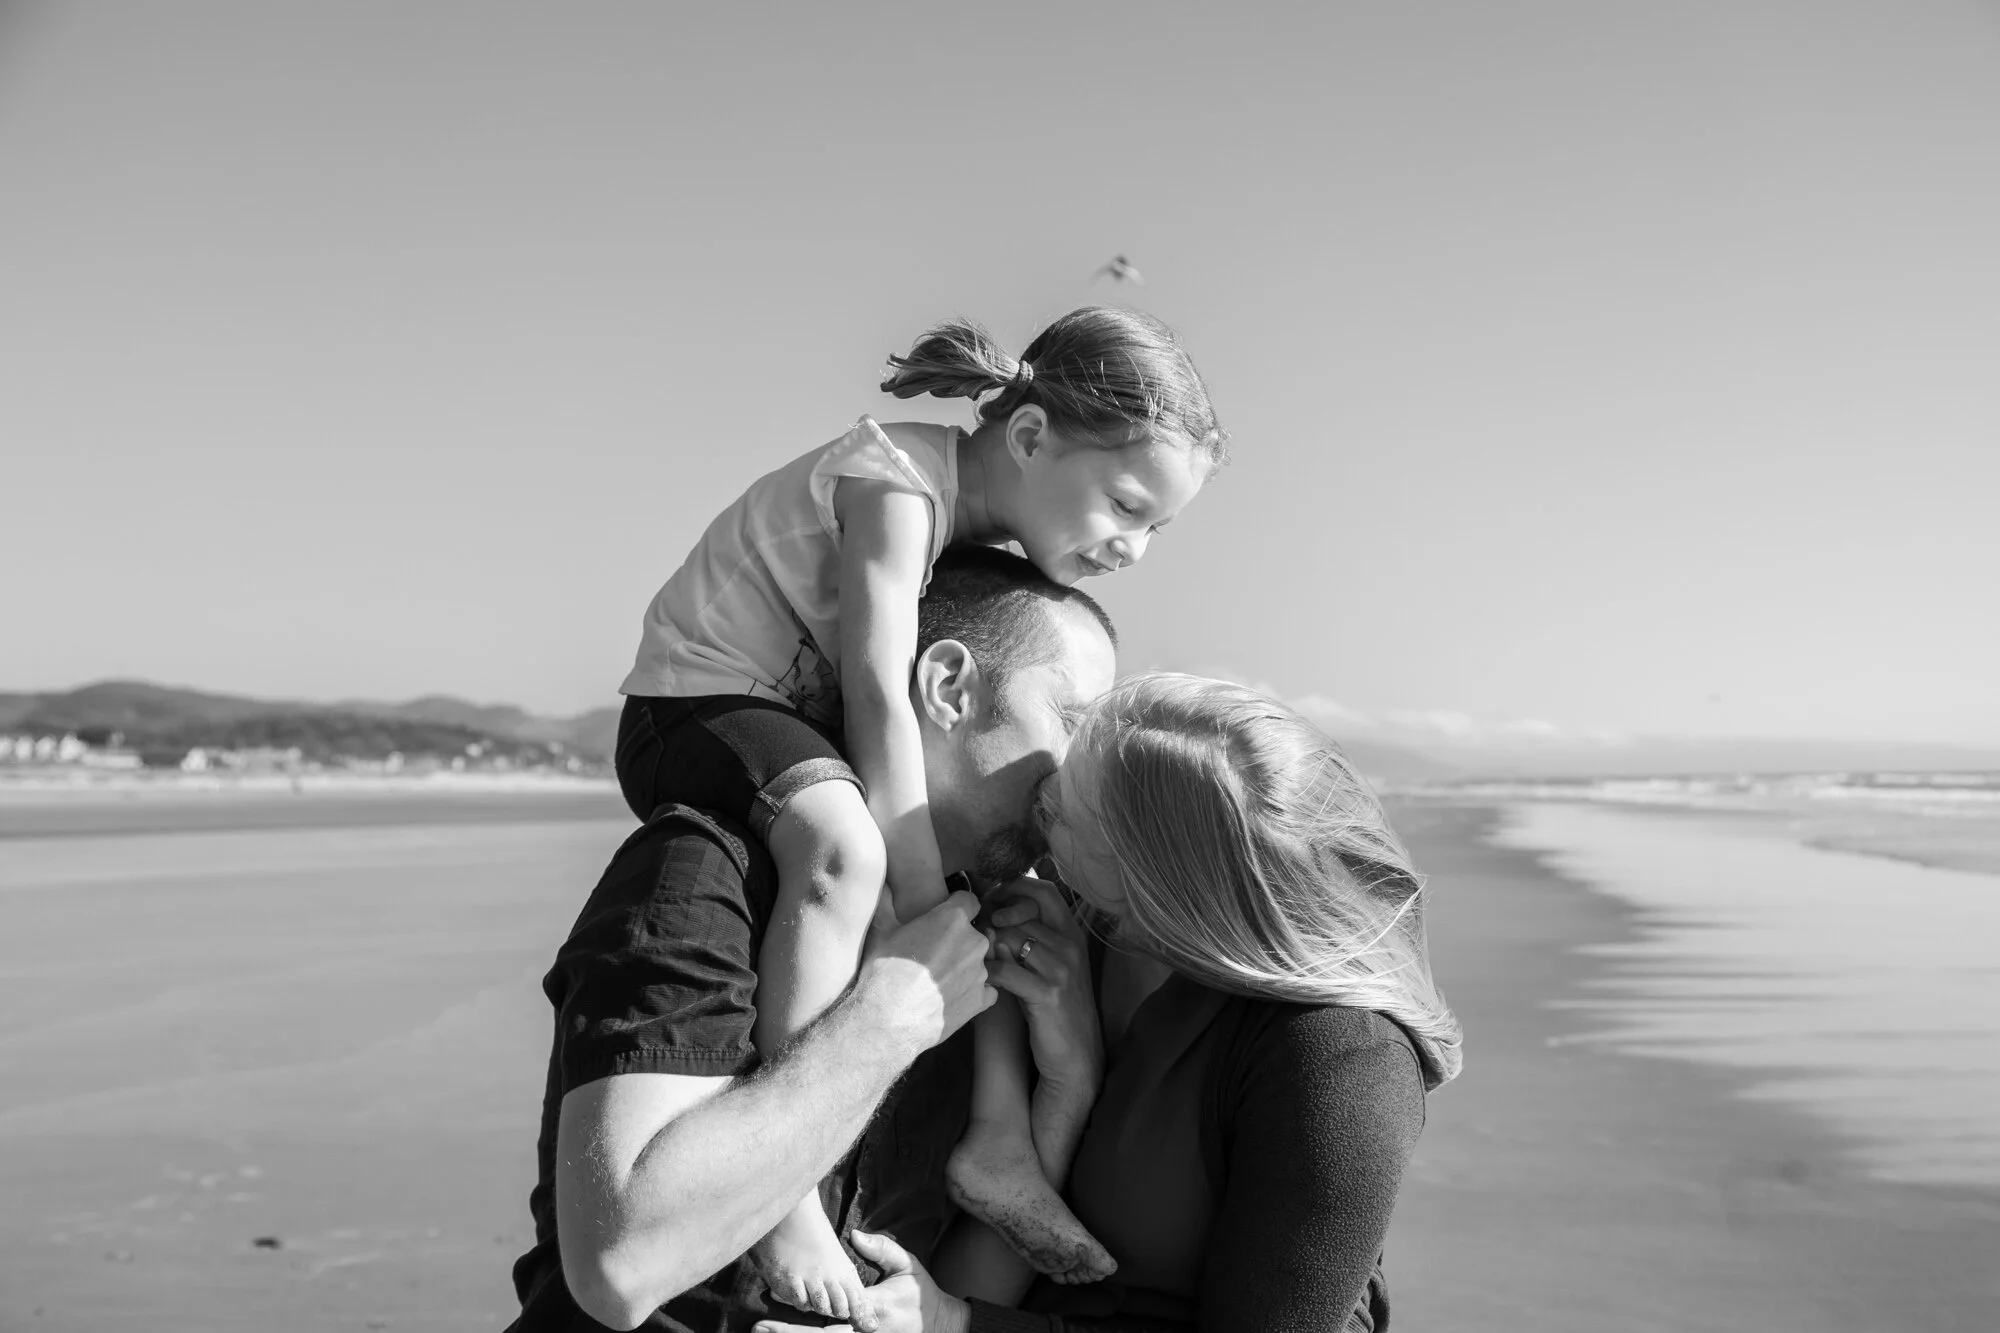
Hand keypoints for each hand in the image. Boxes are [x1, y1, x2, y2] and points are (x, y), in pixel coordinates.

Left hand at [755, 1230, 968, 1332]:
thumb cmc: (921, 1294)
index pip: (833, 1307)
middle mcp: (865, 1332)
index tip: (774, 1297)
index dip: (804, 1304)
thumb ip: (882, 1249)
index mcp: (873, 1307)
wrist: (941, 1327)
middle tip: (759, 1328)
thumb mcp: (907, 1266)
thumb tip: (855, 1233)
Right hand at [862, 889, 995, 1054]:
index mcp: (953, 919)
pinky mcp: (982, 1000)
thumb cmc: (882, 972)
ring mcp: (981, 973)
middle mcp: (974, 942)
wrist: (886, 1021)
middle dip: (958, 941)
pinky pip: (985, 989)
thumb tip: (884, 882)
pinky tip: (949, 998)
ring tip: (937, 981)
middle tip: (934, 955)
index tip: (944, 919)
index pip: (969, 901)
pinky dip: (972, 992)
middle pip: (974, 934)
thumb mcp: (880, 928)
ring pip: (978, 962)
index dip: (956, 907)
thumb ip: (887, 900)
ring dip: (963, 968)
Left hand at [985, 877, 1102, 1095]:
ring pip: (1010, 938)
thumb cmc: (1056, 1008)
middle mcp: (1070, 946)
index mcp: (1073, 934)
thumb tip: (993, 915)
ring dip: (987, 946)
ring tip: (977, 957)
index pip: (1045, 891)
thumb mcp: (1050, 967)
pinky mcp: (1047, 993)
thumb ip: (1031, 939)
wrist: (1076, 1054)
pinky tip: (982, 979)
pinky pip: (1005, 970)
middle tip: (976, 932)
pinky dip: (988, 972)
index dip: (1015, 887)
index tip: (992, 896)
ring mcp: (1060, 969)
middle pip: (1020, 914)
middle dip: (992, 920)